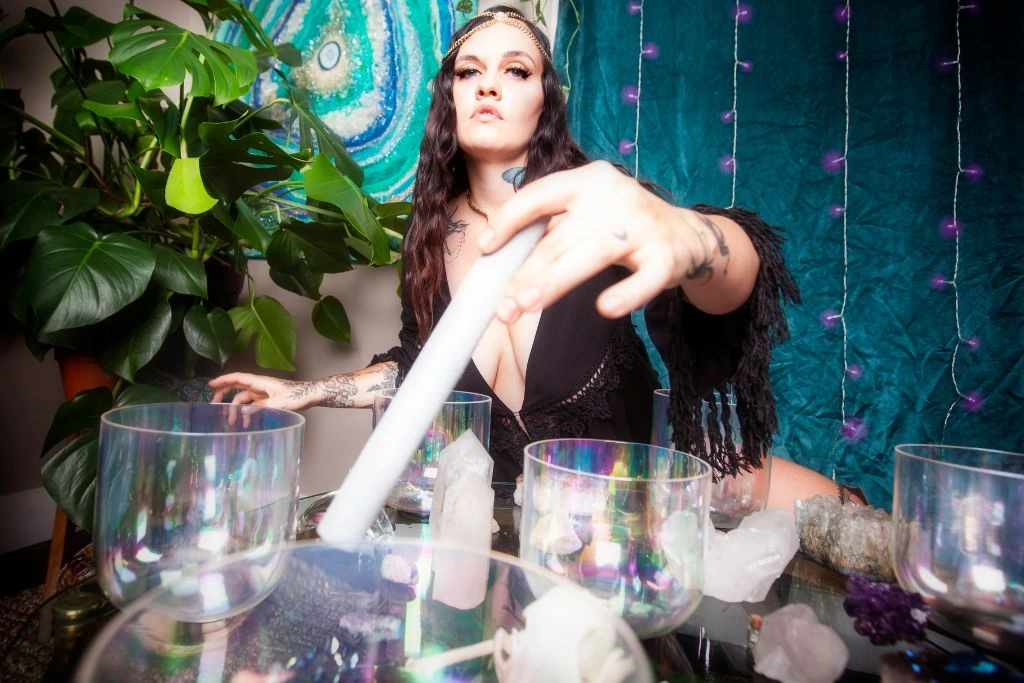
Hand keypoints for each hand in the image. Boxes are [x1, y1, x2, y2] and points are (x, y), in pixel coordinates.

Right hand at [208, 372, 317, 411]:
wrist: (310, 395)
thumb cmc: (297, 396)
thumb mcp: (277, 403)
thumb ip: (260, 407)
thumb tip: (243, 411)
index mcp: (260, 382)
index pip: (237, 378)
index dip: (223, 380)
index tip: (211, 384)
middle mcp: (259, 386)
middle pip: (237, 387)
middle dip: (224, 394)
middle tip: (214, 405)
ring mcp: (263, 392)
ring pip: (244, 398)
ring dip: (237, 409)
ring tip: (233, 422)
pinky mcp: (268, 399)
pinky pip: (253, 404)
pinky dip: (248, 412)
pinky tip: (247, 422)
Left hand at [479, 161, 756, 321]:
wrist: (686, 233)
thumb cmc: (620, 225)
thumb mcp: (586, 212)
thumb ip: (551, 228)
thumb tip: (498, 260)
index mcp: (587, 179)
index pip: (539, 196)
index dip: (508, 221)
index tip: (484, 247)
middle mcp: (614, 195)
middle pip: (558, 238)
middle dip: (525, 274)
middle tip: (502, 307)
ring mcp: (642, 225)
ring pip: (590, 256)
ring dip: (554, 283)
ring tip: (525, 306)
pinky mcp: (667, 255)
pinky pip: (644, 280)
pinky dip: (625, 294)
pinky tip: (604, 308)